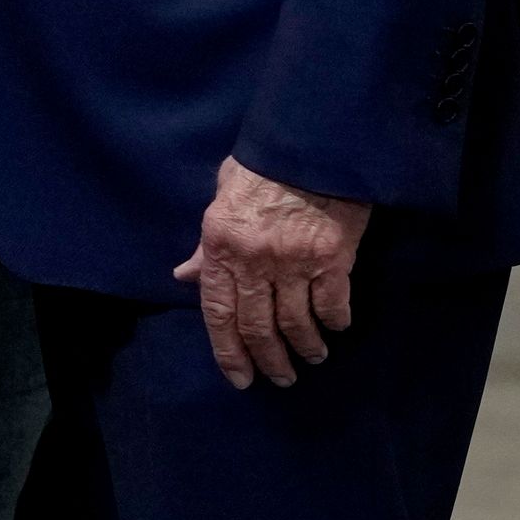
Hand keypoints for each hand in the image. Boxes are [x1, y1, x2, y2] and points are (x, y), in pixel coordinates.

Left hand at [172, 156, 369, 389]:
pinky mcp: (332, 257)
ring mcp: (294, 261)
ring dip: (304, 348)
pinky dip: (334, 322)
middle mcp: (254, 260)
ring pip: (296, 323)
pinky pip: (332, 304)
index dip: (227, 352)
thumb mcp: (221, 199)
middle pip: (257, 327)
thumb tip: (184, 276)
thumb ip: (205, 245)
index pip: (217, 312)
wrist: (311, 141)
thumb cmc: (262, 167)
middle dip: (268, 361)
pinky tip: (335, 328)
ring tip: (311, 357)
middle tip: (280, 378)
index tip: (240, 378)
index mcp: (220, 245)